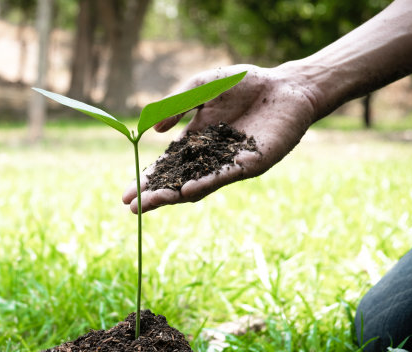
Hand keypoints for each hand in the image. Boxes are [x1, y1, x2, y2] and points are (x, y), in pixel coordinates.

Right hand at [122, 63, 319, 212]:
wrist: (285, 85)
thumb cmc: (243, 83)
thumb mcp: (201, 88)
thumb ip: (177, 105)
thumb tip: (153, 130)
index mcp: (194, 140)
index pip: (166, 166)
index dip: (147, 180)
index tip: (127, 194)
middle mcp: (209, 157)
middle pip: (176, 181)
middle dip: (154, 195)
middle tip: (133, 207)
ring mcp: (228, 163)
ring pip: (197, 185)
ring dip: (174, 195)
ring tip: (153, 203)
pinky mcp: (250, 164)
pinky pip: (224, 176)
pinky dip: (204, 183)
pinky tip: (186, 190)